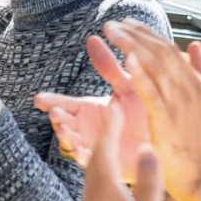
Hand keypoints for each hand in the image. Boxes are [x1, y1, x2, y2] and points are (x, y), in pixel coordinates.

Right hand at [38, 37, 147, 179]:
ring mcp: (93, 145)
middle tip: (55, 113)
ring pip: (72, 143)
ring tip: (65, 131)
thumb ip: (108, 67)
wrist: (162, 138)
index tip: (38, 99)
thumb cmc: (143, 111)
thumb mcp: (125, 86)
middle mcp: (86, 128)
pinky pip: (90, 161)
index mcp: (89, 110)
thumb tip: (93, 38)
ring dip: (66, 137)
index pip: (65, 104)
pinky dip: (84, 157)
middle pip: (64, 123)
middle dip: (58, 119)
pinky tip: (81, 152)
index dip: (51, 101)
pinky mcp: (105, 162)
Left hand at [81, 91, 165, 200]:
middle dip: (103, 137)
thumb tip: (147, 151)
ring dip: (99, 157)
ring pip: (92, 180)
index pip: (105, 155)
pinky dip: (101, 178)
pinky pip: (95, 195)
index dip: (110, 129)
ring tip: (107, 141)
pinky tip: (108, 186)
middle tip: (111, 116)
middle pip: (94, 164)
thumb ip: (149, 188)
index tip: (115, 105)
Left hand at [102, 21, 200, 200]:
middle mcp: (189, 89)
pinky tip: (128, 60)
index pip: (170, 51)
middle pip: (160, 53)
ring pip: (155, 67)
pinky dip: (141, 75)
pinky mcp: (167, 120)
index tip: (130, 24)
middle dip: (136, 35)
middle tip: (114, 23)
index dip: (149, 35)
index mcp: (197, 85)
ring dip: (133, 46)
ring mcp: (179, 104)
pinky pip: (152, 93)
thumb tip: (196, 48)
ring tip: (113, 32)